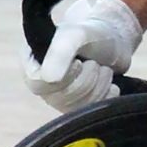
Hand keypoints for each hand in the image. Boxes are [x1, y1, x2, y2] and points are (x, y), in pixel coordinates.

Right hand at [23, 0, 142, 113]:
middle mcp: (43, 83)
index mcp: (33, 64)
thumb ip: (60, 53)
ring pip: (78, 107)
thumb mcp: (75, 35)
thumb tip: (49, 79)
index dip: (63, 77)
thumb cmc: (90, 34)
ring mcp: (60, 98)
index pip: (38, 85)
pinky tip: (110, 84)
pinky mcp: (78, 107)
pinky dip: (105, 97)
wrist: (113, 40)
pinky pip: (91, 113)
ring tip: (102, 69)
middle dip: (87, 79)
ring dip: (98, 86)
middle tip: (94, 62)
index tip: (78, 62)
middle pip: (62, 99)